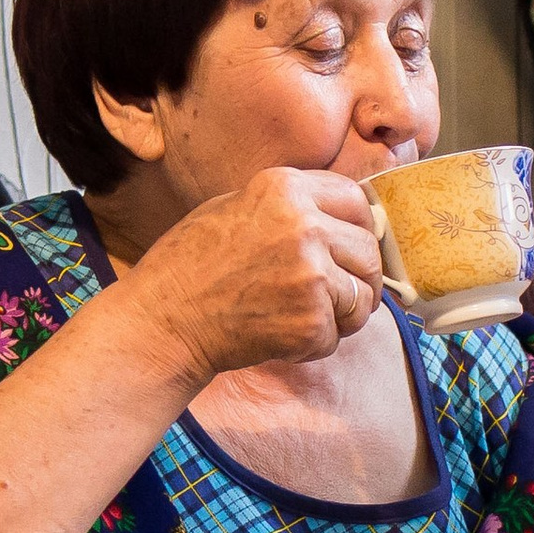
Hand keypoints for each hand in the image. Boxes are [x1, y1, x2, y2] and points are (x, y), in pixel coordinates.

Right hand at [126, 169, 384, 386]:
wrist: (164, 320)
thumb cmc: (190, 266)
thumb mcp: (234, 208)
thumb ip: (288, 207)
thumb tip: (339, 219)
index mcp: (284, 189)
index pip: (355, 200)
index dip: (360, 227)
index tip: (352, 248)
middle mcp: (303, 225)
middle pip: (369, 249)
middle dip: (361, 276)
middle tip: (340, 295)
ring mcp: (310, 274)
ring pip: (363, 296)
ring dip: (345, 313)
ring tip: (309, 317)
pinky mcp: (311, 320)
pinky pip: (338, 334)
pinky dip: (317, 343)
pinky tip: (284, 337)